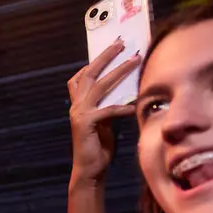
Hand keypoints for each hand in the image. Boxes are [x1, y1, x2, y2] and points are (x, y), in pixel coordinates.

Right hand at [69, 41, 139, 183]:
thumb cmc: (98, 147)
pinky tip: (136, 104)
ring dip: (119, 71)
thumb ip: (109, 106)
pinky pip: (108, 110)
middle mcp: (76, 106)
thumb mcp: (105, 122)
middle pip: (88, 73)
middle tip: (121, 43)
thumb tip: (125, 93)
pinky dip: (123, 107)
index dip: (92, 62)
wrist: (89, 169)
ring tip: (135, 60)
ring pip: (99, 86)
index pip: (79, 78)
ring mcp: (79, 114)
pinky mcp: (86, 124)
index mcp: (78, 105)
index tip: (109, 49)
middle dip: (105, 57)